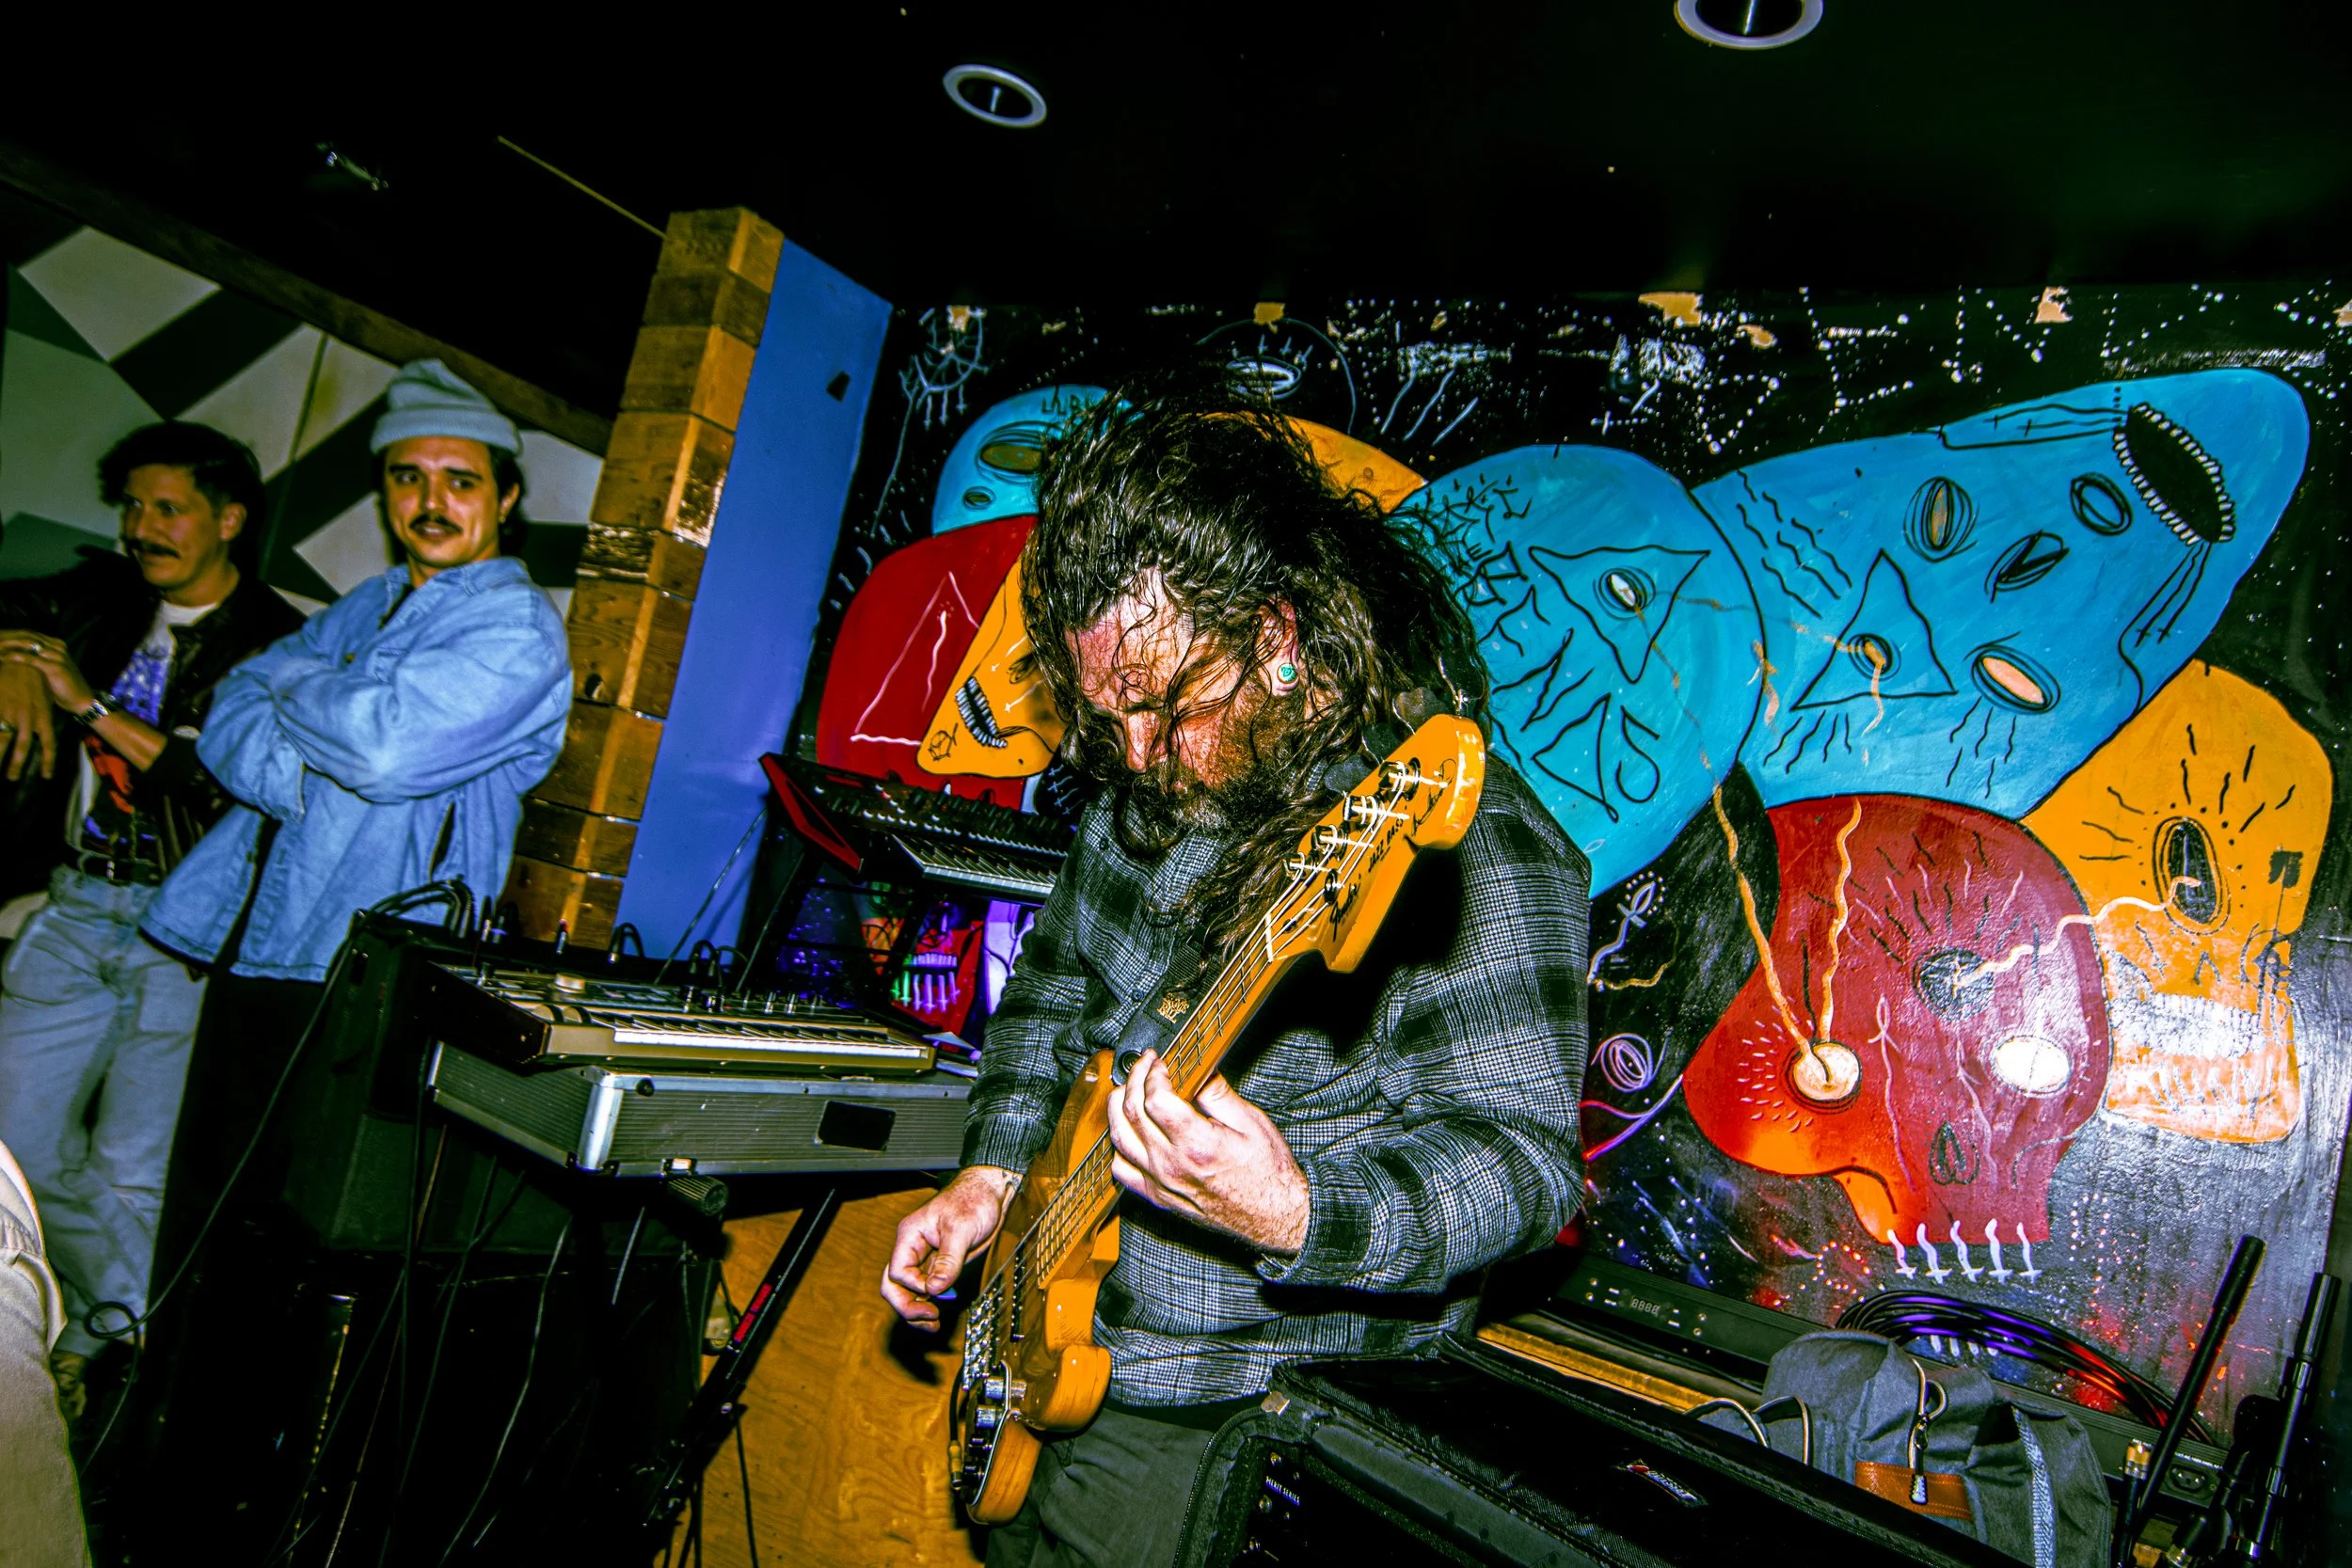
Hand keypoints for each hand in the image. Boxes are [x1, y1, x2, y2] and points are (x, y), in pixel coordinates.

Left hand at [0, 631, 95, 711]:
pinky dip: (15, 658)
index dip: (13, 637)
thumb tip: (14, 656)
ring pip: (28, 646)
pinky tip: (4, 658)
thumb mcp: (49, 668)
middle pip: (28, 637)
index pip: (30, 635)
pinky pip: (31, 659)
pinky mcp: (54, 666)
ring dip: (9, 647)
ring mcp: (57, 655)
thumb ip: (36, 659)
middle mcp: (58, 646)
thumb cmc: (63, 686)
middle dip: (9, 640)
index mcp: (56, 644)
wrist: (81, 699)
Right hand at [0, 659, 54, 781]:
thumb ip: (42, 718)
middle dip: (15, 766)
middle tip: (12, 780)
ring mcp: (9, 715)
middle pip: (20, 749)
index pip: (48, 745)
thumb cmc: (33, 679)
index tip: (46, 776)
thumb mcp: (43, 699)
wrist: (19, 660)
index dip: (47, 762)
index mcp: (43, 717)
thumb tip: (40, 733)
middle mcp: (26, 719)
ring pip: (3, 741)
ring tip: (0, 772)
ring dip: (0, 757)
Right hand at [884, 1165, 1019, 1330]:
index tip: (936, 1290)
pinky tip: (937, 1316)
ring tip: (932, 1325)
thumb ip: (947, 1260)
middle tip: (928, 1318)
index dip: (914, 1286)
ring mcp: (926, 1259)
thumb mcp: (961, 1229)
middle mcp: (913, 1249)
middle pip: (894, 1285)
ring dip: (915, 1311)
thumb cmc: (973, 1200)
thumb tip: (934, 1289)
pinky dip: (928, 1305)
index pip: (898, 1270)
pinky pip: (926, 1290)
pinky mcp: (940, 1266)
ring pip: (908, 1292)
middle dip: (907, 1305)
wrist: (991, 1194)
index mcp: (910, 1235)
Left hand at [1106, 1051, 1309, 1254]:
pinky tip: (1129, 1132)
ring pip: (1119, 1138)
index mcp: (1197, 1145)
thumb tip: (1197, 1067)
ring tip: (1129, 1089)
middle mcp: (1173, 1166)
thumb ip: (1217, 1093)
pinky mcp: (1159, 1197)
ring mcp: (1162, 1184)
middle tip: (1145, 1066)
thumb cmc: (1268, 1173)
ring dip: (1118, 1107)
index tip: (1160, 1062)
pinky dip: (1119, 1145)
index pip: (1154, 1099)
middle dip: (1134, 1080)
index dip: (1153, 1073)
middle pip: (1132, 1113)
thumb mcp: (1251, 1122)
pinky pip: (1122, 1170)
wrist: (1274, 1217)